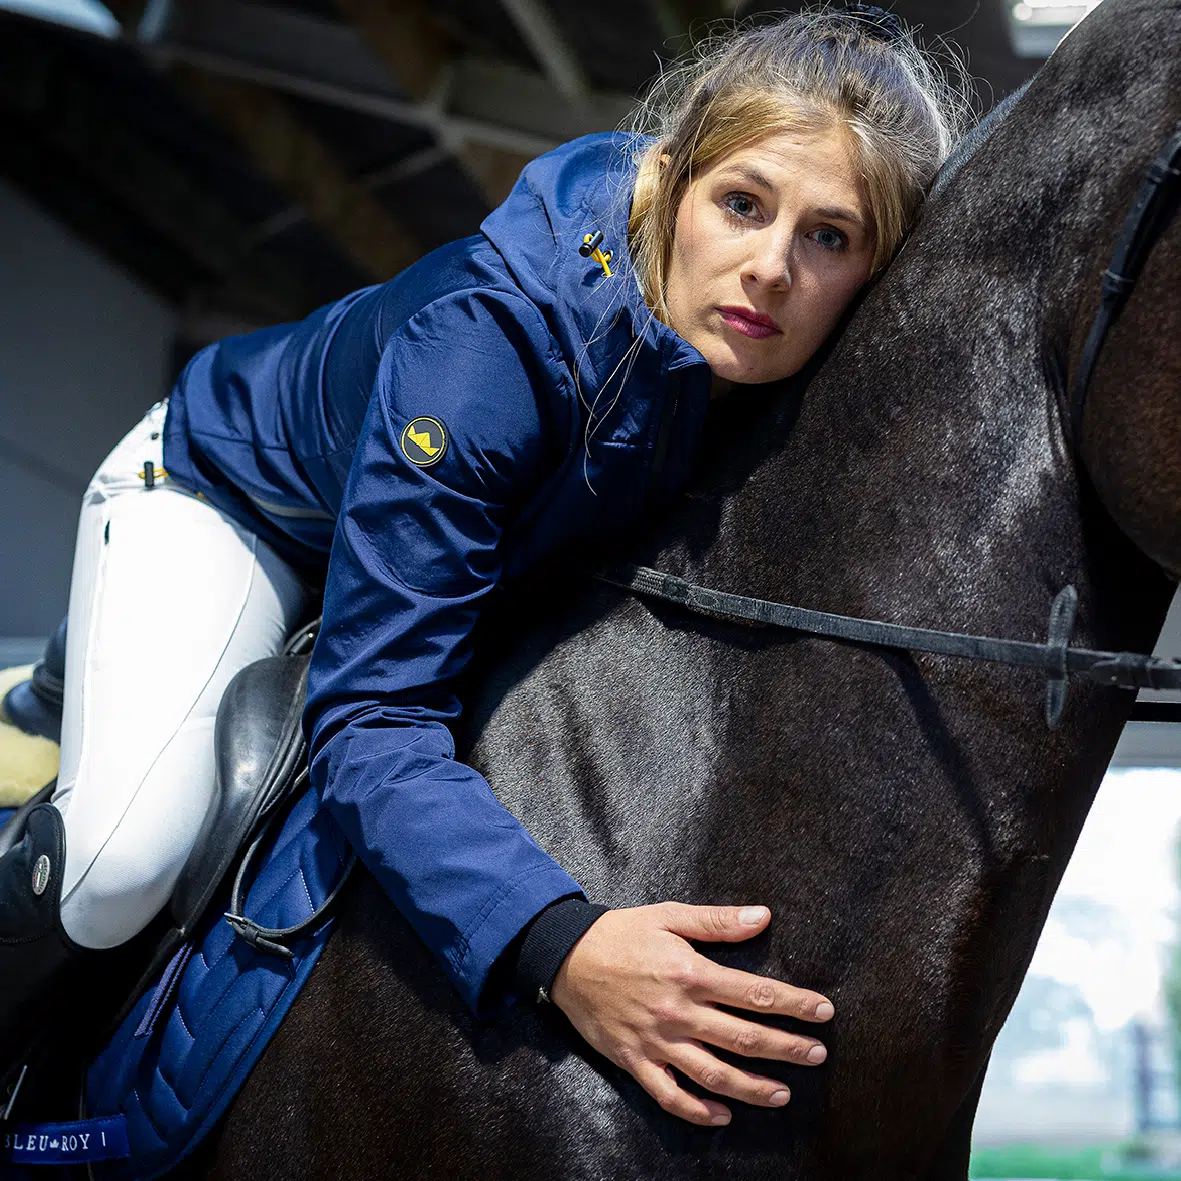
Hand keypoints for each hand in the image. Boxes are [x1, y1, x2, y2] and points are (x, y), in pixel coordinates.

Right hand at [549, 902, 833, 1126]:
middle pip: (743, 1038)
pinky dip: (697, 1111)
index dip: (793, 1004)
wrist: (566, 956)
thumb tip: (763, 917)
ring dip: (752, 1087)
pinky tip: (723, 1116)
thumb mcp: (669, 915)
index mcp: (690, 973)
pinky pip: (669, 1095)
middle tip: (817, 1054)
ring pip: (713, 1074)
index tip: (823, 1012)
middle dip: (786, 1048)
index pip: (754, 993)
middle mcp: (678, 1012)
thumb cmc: (622, 933)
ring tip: (783, 1094)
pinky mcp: (634, 1060)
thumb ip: (717, 921)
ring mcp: (656, 1041)